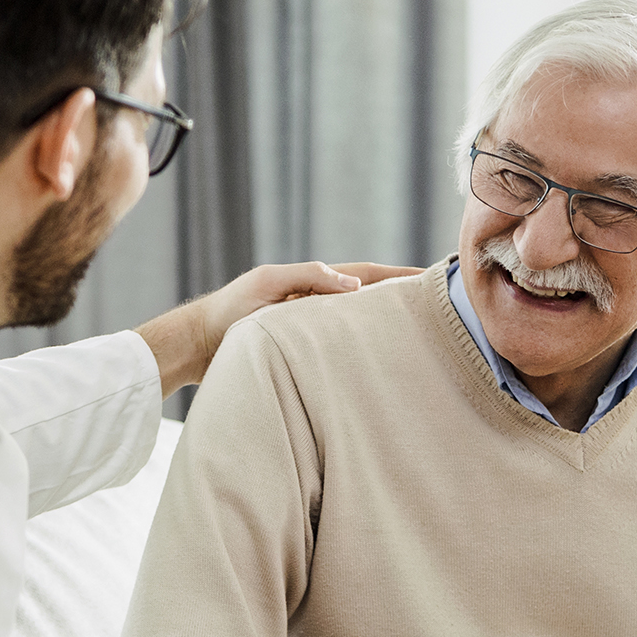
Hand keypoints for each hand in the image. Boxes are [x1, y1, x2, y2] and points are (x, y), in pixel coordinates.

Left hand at [139, 260, 422, 394]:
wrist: (197, 345)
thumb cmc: (228, 312)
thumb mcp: (267, 285)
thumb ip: (309, 278)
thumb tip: (355, 286)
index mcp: (313, 282)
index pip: (367, 276)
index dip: (399, 276)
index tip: (432, 276)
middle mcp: (317, 303)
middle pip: (369, 299)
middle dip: (401, 299)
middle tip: (438, 306)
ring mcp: (311, 327)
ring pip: (357, 324)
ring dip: (385, 325)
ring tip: (417, 333)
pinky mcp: (302, 351)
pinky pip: (341, 346)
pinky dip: (362, 347)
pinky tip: (376, 359)